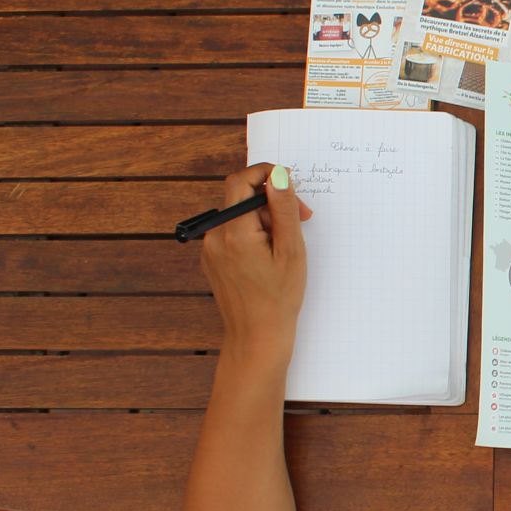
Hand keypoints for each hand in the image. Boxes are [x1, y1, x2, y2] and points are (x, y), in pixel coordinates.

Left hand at [200, 163, 313, 360]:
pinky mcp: (212, 260)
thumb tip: (279, 175)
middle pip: (241, 198)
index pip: (241, 181)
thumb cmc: (278, 299)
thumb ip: (284, 209)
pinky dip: (252, 233)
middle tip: (300, 217)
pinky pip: (232, 233)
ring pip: (238, 215)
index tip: (288, 182)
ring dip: (264, 219)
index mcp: (234, 232)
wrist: (257, 337)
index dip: (265, 174)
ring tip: (286, 244)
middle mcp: (215, 236)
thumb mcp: (291, 250)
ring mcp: (210, 249)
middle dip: (271, 201)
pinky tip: (270, 255)